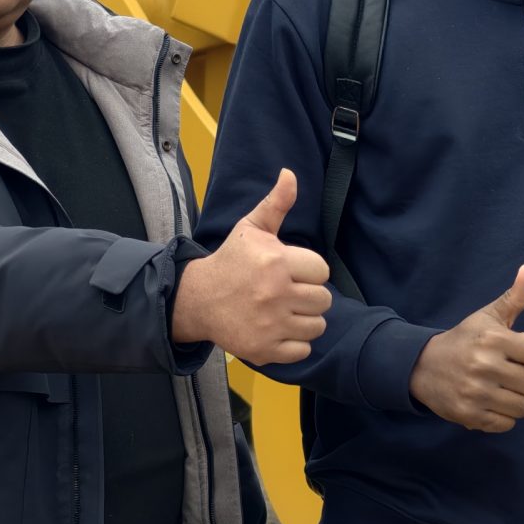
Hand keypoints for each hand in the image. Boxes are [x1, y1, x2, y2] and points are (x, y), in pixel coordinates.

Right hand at [172, 169, 331, 363]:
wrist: (199, 299)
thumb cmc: (232, 261)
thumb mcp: (251, 229)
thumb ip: (276, 203)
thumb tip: (290, 174)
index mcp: (276, 262)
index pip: (322, 271)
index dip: (310, 271)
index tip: (291, 271)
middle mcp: (274, 293)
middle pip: (324, 300)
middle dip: (309, 296)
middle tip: (288, 292)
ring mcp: (270, 324)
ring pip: (317, 326)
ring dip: (305, 320)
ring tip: (285, 310)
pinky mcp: (265, 349)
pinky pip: (303, 350)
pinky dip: (295, 343)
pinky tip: (278, 329)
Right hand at [410, 264, 523, 431]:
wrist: (423, 366)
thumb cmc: (465, 339)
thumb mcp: (488, 316)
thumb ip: (515, 297)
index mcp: (495, 338)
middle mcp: (486, 365)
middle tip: (512, 373)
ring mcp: (477, 393)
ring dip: (518, 400)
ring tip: (502, 388)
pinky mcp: (469, 416)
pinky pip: (508, 424)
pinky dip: (503, 416)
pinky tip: (490, 402)